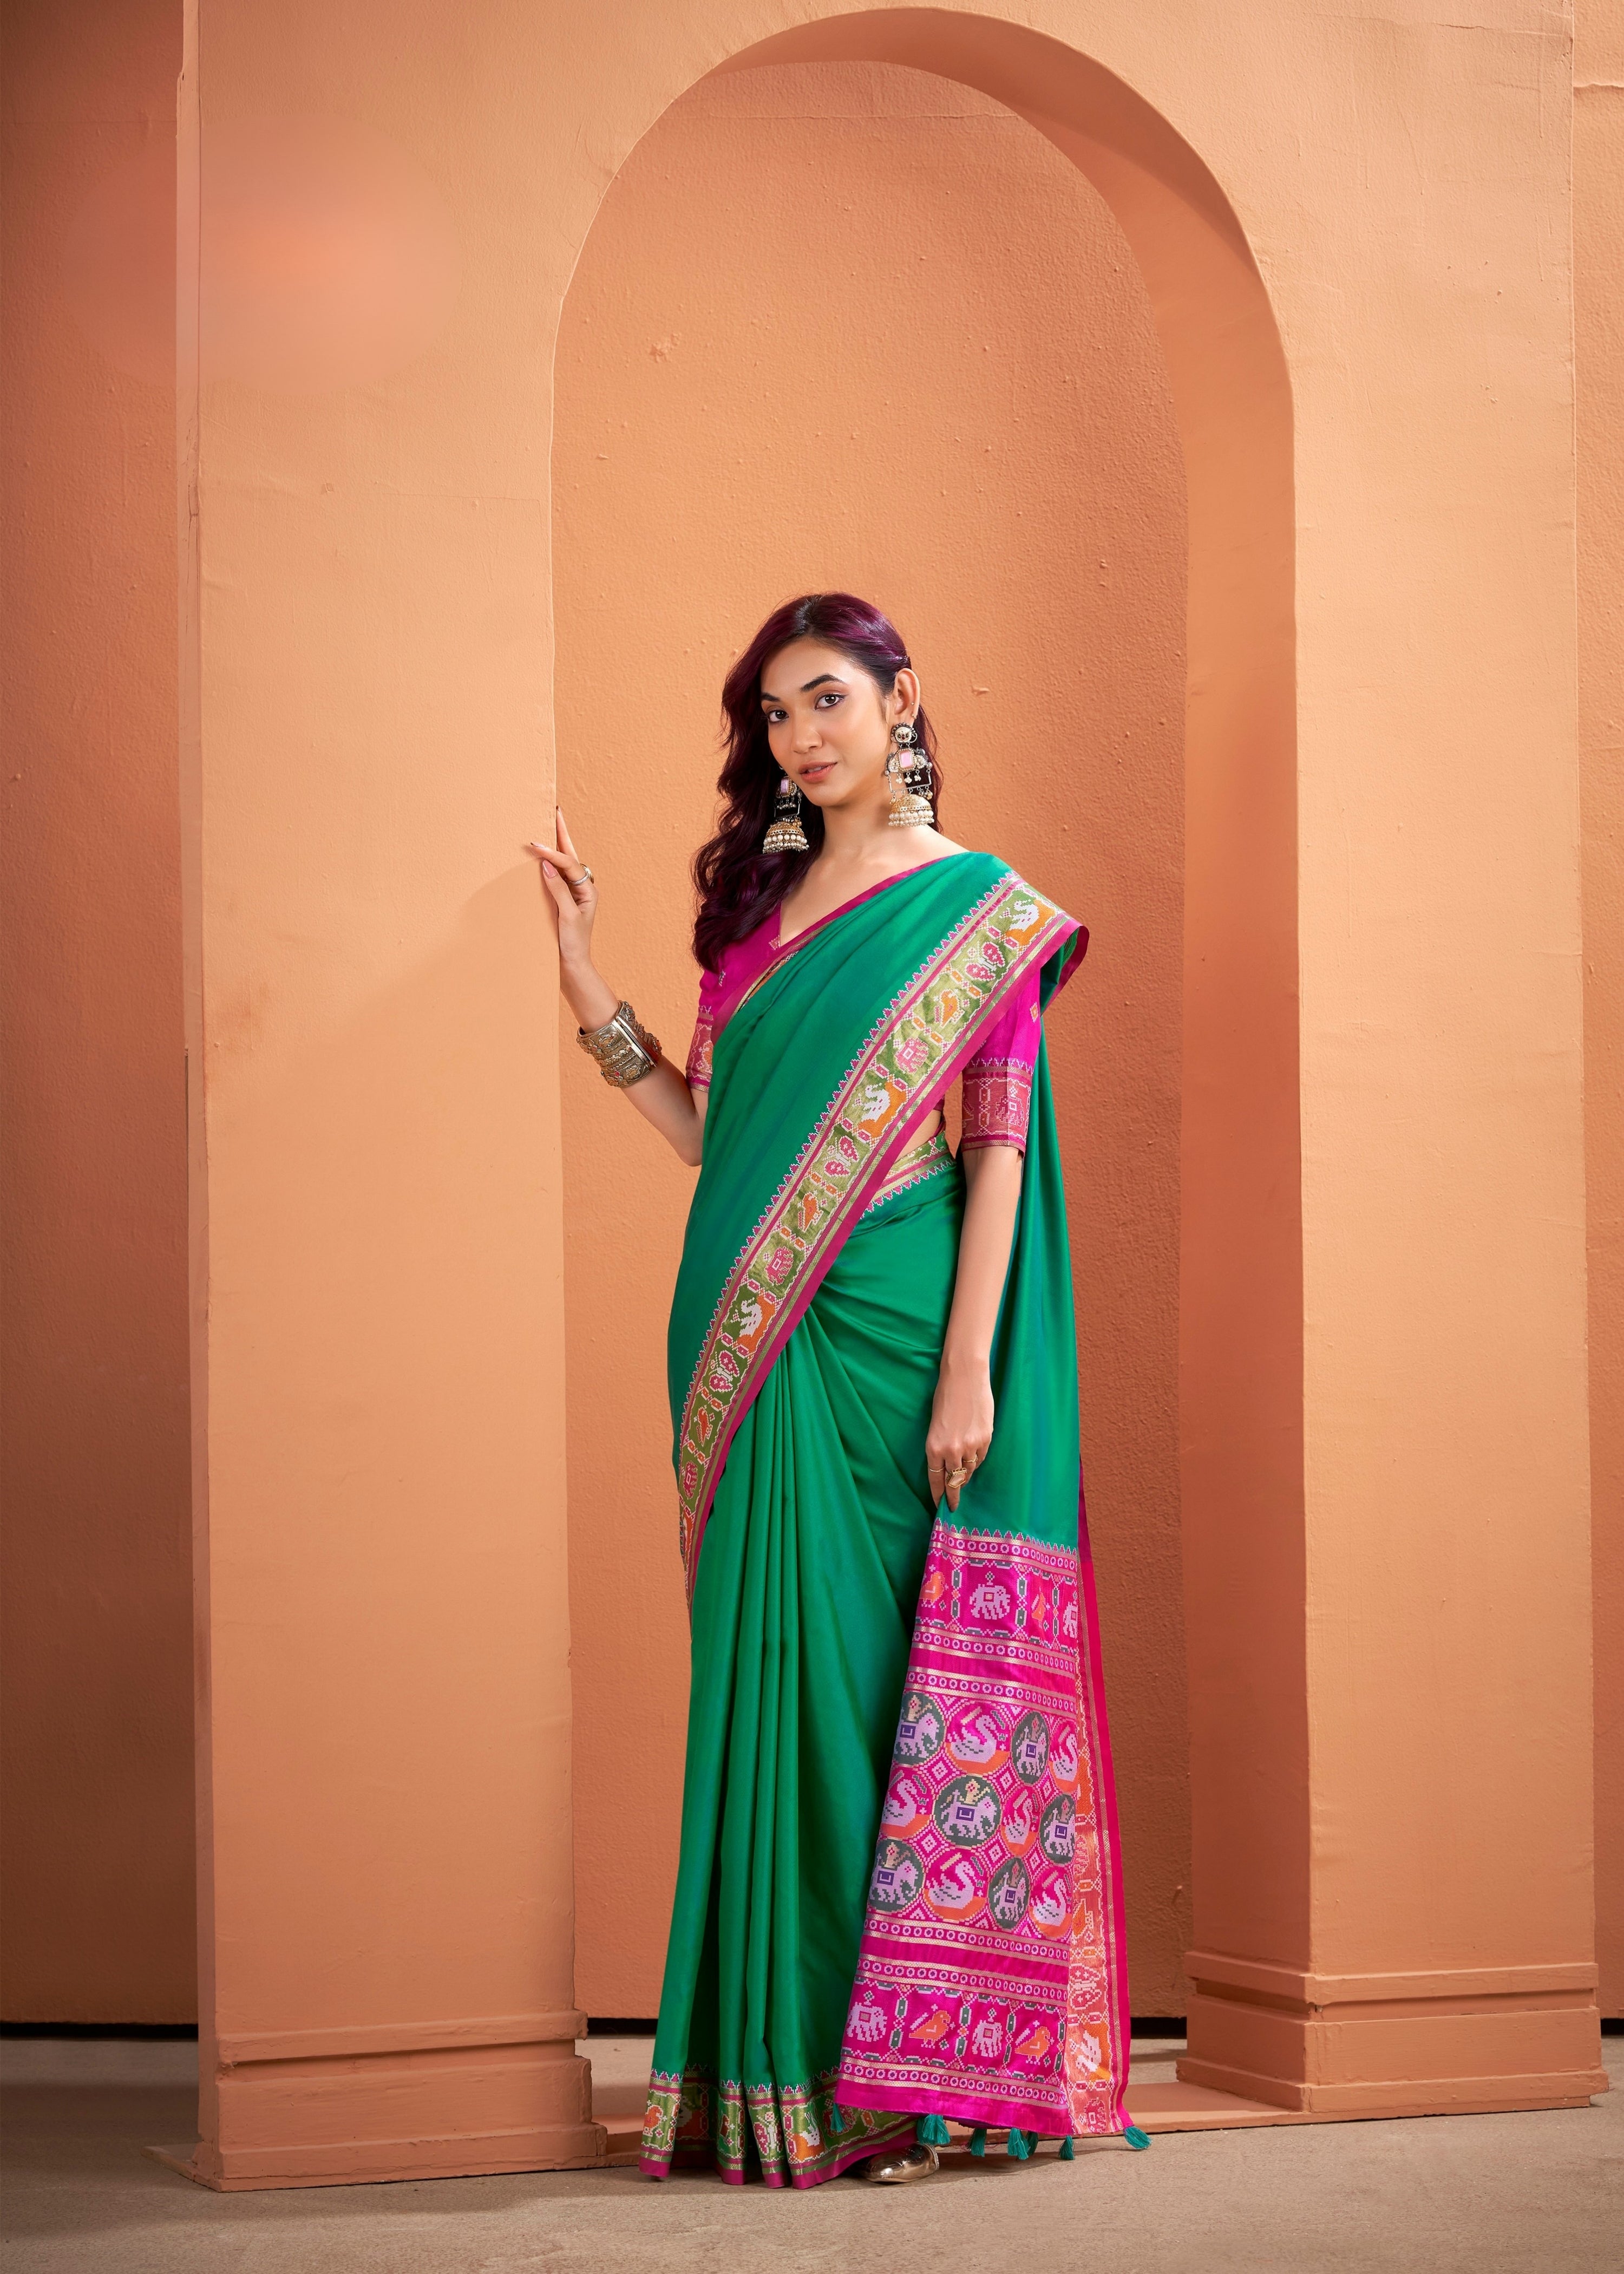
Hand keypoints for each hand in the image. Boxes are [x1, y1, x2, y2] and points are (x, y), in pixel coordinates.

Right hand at [524, 807, 597, 970]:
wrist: (572, 967)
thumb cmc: (573, 945)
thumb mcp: (567, 917)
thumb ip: (558, 890)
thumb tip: (547, 864)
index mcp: (588, 891)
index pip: (568, 864)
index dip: (551, 853)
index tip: (534, 845)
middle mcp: (581, 888)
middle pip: (570, 854)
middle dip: (561, 833)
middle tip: (555, 810)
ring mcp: (571, 893)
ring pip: (562, 862)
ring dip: (555, 844)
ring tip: (548, 823)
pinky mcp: (561, 900)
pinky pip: (554, 875)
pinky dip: (547, 862)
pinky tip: (539, 855)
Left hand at [926, 1355, 993, 1511]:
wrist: (965, 1377)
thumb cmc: (945, 1397)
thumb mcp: (935, 1426)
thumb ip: (940, 1448)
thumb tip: (949, 1466)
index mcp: (933, 1447)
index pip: (936, 1480)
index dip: (939, 1495)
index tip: (941, 1505)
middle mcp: (951, 1450)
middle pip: (954, 1481)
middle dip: (954, 1494)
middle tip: (954, 1504)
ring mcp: (970, 1446)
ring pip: (969, 1471)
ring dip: (966, 1475)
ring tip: (963, 1475)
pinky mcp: (985, 1439)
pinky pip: (981, 1458)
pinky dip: (977, 1460)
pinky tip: (974, 1455)